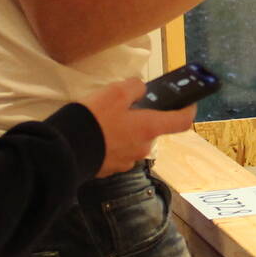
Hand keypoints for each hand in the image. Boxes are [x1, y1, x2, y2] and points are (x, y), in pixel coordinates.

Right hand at [81, 78, 196, 177]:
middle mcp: (143, 147)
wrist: (67, 150)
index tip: (188, 103)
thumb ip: (134, 87)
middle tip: (125, 106)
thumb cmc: (94, 119)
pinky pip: (118, 151)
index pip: (182, 121)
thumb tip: (141, 89)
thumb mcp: (115, 92)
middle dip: (143, 118)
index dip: (188, 110)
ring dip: (126, 131)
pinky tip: (98, 135)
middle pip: (152, 130)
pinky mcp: (111, 169)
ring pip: (134, 141)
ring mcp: (128, 160)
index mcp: (149, 128)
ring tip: (105, 120)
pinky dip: (113, 143)